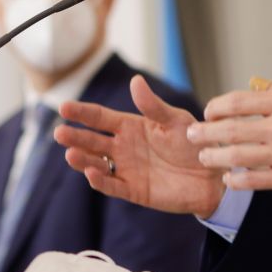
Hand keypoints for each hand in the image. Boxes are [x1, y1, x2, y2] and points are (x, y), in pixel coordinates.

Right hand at [56, 74, 225, 215]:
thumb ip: (153, 106)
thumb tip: (134, 81)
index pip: (100, 117)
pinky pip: (112, 186)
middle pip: (92, 141)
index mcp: (130, 126)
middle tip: (59, 133)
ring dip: (82, 159)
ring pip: (96, 164)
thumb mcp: (175, 120)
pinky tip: (91, 174)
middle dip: (75, 137)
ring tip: (70, 154)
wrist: (213, 175)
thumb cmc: (194, 143)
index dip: (81, 113)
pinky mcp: (133, 190)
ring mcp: (126, 169)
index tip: (63, 107)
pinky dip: (100, 181)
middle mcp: (123, 147)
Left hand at [187, 81, 271, 196]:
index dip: (216, 108)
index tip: (209, 112)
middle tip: (193, 136)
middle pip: (230, 129)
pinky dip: (237, 180)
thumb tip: (258, 89)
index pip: (237, 102)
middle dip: (205, 133)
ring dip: (215, 157)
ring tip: (205, 158)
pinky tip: (229, 178)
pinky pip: (254, 181)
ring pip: (236, 156)